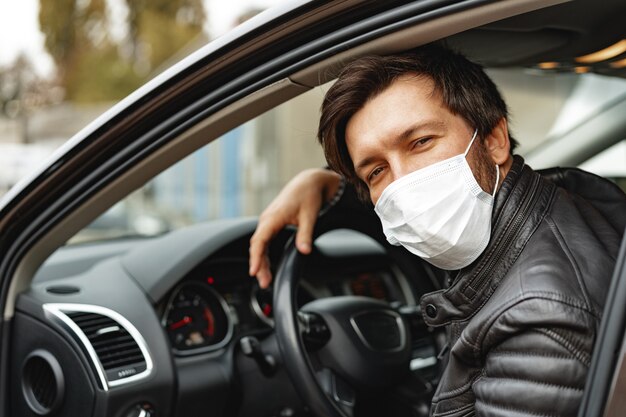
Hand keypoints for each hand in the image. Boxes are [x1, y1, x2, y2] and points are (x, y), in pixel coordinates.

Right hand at [249, 168, 341, 287]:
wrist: (308, 182)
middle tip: (264, 283)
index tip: (254, 271)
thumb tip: (304, 251)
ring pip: (259, 244)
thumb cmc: (308, 195)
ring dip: (261, 261)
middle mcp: (267, 219)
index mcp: (273, 217)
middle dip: (258, 265)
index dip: (256, 257)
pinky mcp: (271, 223)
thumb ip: (305, 234)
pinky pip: (263, 240)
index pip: (260, 241)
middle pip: (257, 246)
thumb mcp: (310, 215)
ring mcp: (268, 221)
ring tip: (265, 279)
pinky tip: (266, 265)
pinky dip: (263, 253)